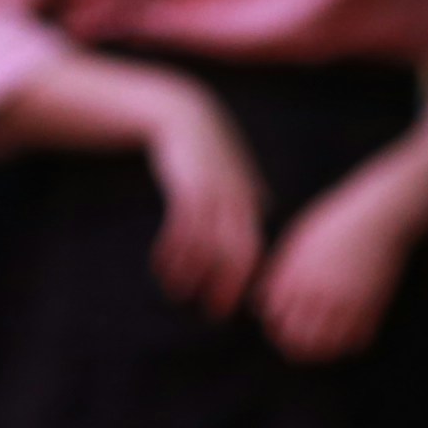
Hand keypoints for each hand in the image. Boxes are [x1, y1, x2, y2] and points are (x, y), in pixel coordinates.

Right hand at [140, 82, 268, 316]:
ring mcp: (211, 192)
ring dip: (192, 272)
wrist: (181, 115)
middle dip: (227, 283)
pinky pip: (182, 226)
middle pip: (238, 250)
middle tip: (215, 312)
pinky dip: (173, 251)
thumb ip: (249, 189)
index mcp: (249, 199)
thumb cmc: (207, 146)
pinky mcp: (185, 186)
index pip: (256, 247)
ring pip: (207, 243)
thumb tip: (265, 207)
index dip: (247, 278)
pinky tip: (162, 267)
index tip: (235, 302)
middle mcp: (235, 199)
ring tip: (178, 293)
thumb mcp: (234, 167)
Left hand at [254, 174, 415, 362]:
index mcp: (296, 278)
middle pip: (297, 338)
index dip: (272, 326)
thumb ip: (279, 274)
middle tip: (291, 342)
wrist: (378, 217)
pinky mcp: (372, 307)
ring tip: (314, 347)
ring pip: (326, 347)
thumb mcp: (296, 244)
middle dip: (290, 343)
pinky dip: (346, 346)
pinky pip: (356, 341)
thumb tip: (261, 301)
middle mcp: (319, 294)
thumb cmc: (333, 225)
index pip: (274, 318)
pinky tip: (341, 340)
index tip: (275, 326)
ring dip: (317, 351)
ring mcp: (347, 303)